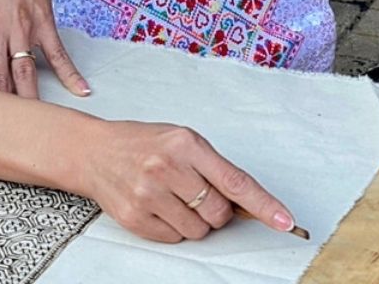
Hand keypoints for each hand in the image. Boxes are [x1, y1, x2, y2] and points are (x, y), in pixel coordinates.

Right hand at [82, 120, 296, 241]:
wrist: (93, 152)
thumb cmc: (142, 144)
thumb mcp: (181, 140)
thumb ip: (212, 167)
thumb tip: (245, 203)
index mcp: (185, 144)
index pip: (235, 181)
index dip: (264, 205)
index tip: (285, 221)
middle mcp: (167, 168)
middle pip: (218, 213)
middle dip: (216, 211)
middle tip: (196, 194)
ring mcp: (148, 194)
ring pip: (198, 231)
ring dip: (194, 221)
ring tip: (172, 197)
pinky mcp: (134, 217)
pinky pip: (174, 238)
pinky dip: (173, 228)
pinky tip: (157, 206)